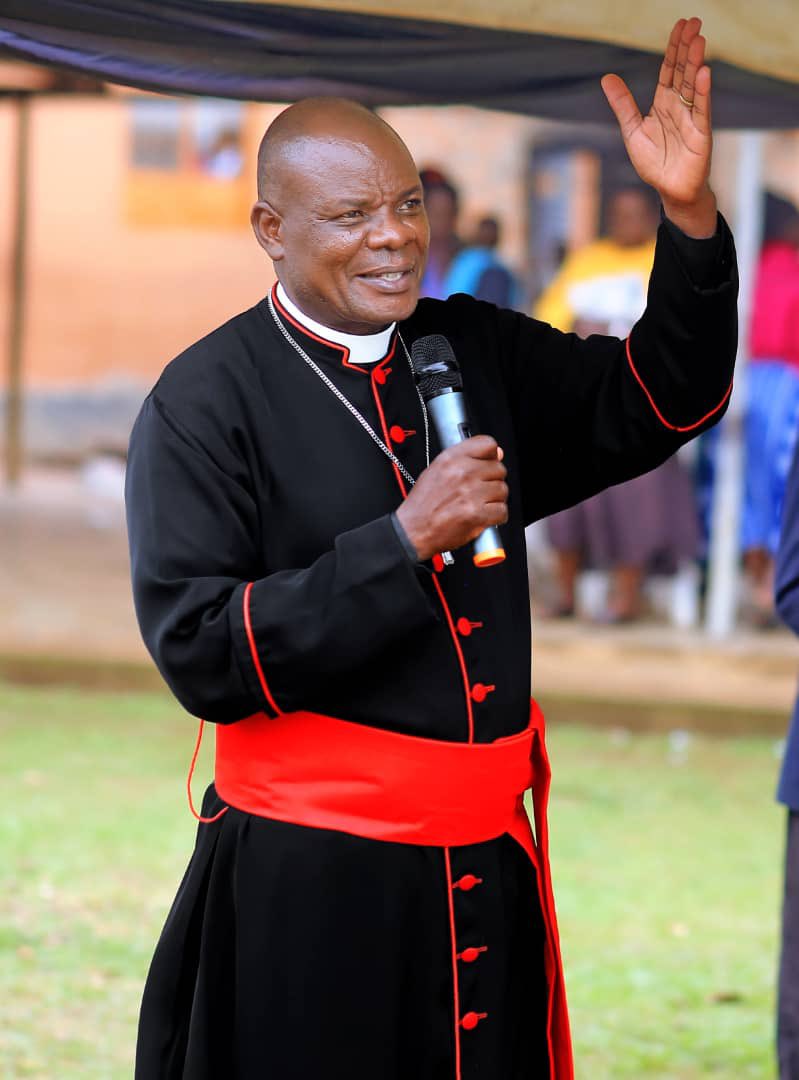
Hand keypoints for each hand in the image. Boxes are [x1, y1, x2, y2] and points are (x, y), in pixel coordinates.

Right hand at [395, 436, 507, 561]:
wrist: (413, 530)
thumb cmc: (423, 504)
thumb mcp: (437, 470)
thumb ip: (466, 459)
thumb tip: (497, 454)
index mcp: (451, 459)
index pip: (488, 444)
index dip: (491, 455)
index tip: (487, 464)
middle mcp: (462, 473)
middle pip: (499, 469)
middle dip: (492, 481)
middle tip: (479, 492)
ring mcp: (470, 493)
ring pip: (503, 490)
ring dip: (495, 500)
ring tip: (478, 505)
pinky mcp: (477, 514)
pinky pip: (502, 511)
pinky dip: (496, 517)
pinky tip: (482, 517)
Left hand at [601, 17, 716, 237]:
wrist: (670, 190)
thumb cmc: (654, 163)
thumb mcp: (632, 130)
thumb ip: (622, 104)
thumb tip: (606, 77)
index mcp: (663, 103)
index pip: (669, 70)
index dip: (673, 48)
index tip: (680, 25)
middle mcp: (679, 106)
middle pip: (683, 72)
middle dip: (687, 47)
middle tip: (694, 22)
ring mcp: (691, 118)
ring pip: (693, 86)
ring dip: (696, 63)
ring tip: (699, 39)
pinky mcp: (700, 134)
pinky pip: (701, 110)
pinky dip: (703, 92)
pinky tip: (704, 73)